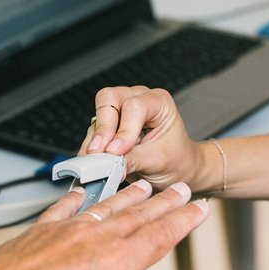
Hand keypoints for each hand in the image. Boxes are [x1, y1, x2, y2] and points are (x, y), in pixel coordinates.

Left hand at [0, 180, 209, 269]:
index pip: (160, 237)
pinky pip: (65, 207)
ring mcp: (69, 230)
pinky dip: (78, 198)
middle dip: (165, 202)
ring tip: (145, 187)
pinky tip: (84, 193)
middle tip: (182, 190)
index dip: (184, 221)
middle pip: (141, 216)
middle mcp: (96, 240)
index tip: (199, 208)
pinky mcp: (43, 229)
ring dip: (130, 196)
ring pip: (108, 207)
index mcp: (116, 266)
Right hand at [80, 87, 214, 192]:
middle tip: (100, 153)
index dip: (123, 130)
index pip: (134, 106)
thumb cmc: (177, 160)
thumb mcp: (158, 161)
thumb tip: (108, 162)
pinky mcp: (109, 126)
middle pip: (109, 99)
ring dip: (95, 141)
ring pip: (97, 116)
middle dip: (103, 128)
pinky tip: (95, 163)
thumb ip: (132, 159)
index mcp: (158, 102)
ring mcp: (121, 111)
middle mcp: (137, 100)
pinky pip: (93, 132)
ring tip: (99, 163)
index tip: (117, 152)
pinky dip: (91, 148)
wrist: (177, 170)